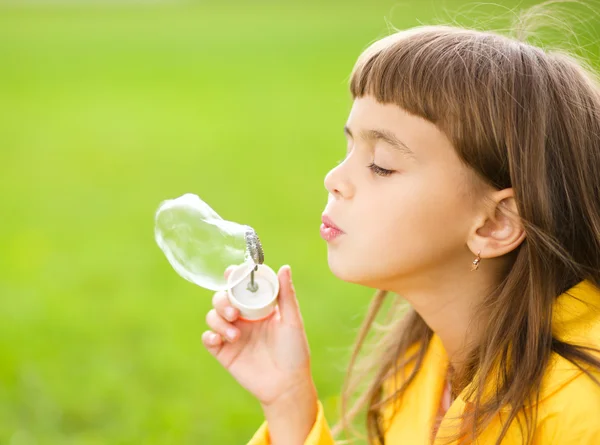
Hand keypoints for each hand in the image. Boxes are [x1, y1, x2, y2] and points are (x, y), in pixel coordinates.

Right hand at [202, 265, 314, 408]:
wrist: (287, 385)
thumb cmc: (295, 352)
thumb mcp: (292, 321)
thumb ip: (286, 295)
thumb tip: (285, 267)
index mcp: (259, 307)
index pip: (242, 286)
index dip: (234, 277)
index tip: (231, 273)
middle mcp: (244, 318)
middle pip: (223, 298)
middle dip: (223, 300)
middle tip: (234, 313)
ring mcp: (232, 334)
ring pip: (213, 315)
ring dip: (218, 320)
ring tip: (235, 335)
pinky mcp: (224, 352)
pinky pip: (208, 338)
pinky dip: (210, 335)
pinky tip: (219, 339)